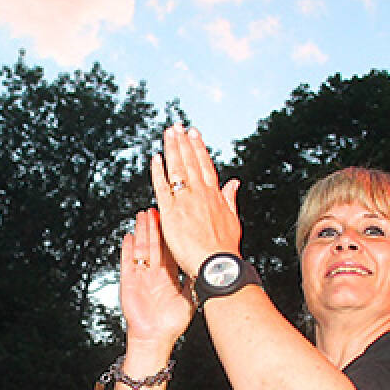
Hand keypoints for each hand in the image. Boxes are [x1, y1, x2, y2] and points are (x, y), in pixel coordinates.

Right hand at [120, 208, 193, 350]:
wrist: (156, 338)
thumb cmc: (172, 323)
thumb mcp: (190, 299)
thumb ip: (195, 282)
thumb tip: (208, 268)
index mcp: (170, 276)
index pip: (171, 249)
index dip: (172, 234)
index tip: (175, 218)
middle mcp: (155, 274)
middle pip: (155, 245)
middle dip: (155, 226)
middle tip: (157, 208)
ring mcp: (142, 276)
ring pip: (141, 249)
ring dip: (142, 232)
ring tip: (143, 215)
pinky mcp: (129, 282)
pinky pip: (128, 262)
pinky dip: (127, 250)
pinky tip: (128, 236)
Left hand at [150, 124, 241, 278]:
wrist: (217, 263)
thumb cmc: (224, 248)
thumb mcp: (232, 219)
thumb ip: (230, 198)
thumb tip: (234, 182)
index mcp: (215, 195)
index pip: (205, 166)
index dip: (198, 148)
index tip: (194, 134)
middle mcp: (201, 194)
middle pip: (190, 162)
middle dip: (183, 143)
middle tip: (177, 126)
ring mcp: (186, 201)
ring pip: (178, 169)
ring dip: (172, 149)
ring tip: (168, 133)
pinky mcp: (172, 212)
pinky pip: (163, 187)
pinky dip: (158, 172)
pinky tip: (155, 159)